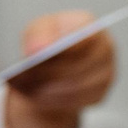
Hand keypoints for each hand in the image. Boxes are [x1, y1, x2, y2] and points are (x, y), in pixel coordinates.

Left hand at [4, 11, 116, 127]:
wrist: (50, 65)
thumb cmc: (45, 41)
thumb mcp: (36, 31)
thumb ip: (37, 35)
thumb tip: (37, 49)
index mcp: (90, 25)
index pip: (85, 36)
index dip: (64, 48)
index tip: (39, 54)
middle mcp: (105, 48)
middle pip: (79, 65)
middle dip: (48, 73)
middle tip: (21, 78)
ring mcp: (106, 73)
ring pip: (77, 87)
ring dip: (48, 90)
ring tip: (24, 88)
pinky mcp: (99, 94)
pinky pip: (77, 101)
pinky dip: (53, 101)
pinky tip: (36, 96)